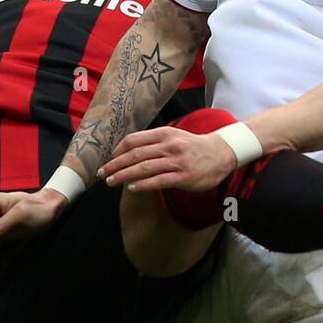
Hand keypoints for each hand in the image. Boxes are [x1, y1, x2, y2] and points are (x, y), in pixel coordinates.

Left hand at [98, 126, 236, 192]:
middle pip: (134, 155)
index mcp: (164, 134)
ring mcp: (176, 161)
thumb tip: (131, 153)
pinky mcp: (183, 177)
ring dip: (123, 175)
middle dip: (114, 164)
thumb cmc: (194, 146)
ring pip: (143, 168)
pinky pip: (158, 181)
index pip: (134, 140)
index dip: (118, 150)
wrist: (221, 153)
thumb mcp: (174, 136)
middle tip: (102, 173)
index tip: (109, 159)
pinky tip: (131, 188)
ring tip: (111, 181)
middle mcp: (168, 146)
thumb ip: (155, 142)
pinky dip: (142, 185)